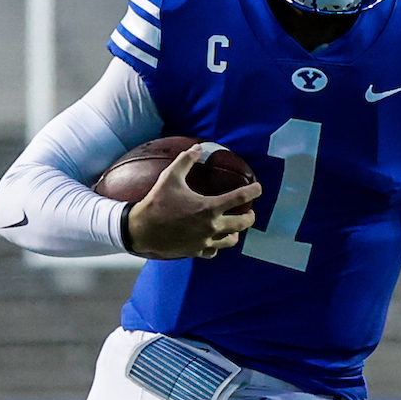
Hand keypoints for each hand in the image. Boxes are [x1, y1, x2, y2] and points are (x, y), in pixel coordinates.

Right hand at [122, 146, 259, 259]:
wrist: (141, 230)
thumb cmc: (156, 203)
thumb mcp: (170, 177)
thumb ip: (185, 161)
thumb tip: (198, 148)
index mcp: (209, 208)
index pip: (240, 198)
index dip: (253, 191)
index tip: (259, 188)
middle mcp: (211, 226)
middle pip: (242, 223)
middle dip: (250, 217)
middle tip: (250, 212)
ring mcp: (204, 241)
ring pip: (231, 240)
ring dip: (236, 232)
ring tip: (235, 228)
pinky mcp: (196, 251)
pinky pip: (214, 251)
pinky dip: (217, 245)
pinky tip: (215, 240)